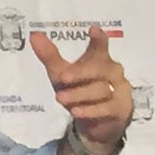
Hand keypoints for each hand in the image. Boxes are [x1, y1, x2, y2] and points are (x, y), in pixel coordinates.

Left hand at [30, 25, 132, 148]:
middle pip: (98, 68)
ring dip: (79, 94)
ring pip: (101, 89)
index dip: (98, 39)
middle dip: (80, 72)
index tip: (93, 30)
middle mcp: (112, 71)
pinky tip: (76, 111)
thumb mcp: (61, 75)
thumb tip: (34, 35)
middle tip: (63, 77)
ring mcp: (119, 89)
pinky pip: (106, 108)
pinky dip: (90, 110)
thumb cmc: (79, 91)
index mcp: (98, 59)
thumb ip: (49, 56)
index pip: (100, 46)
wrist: (97, 124)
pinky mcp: (121, 108)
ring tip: (61, 99)